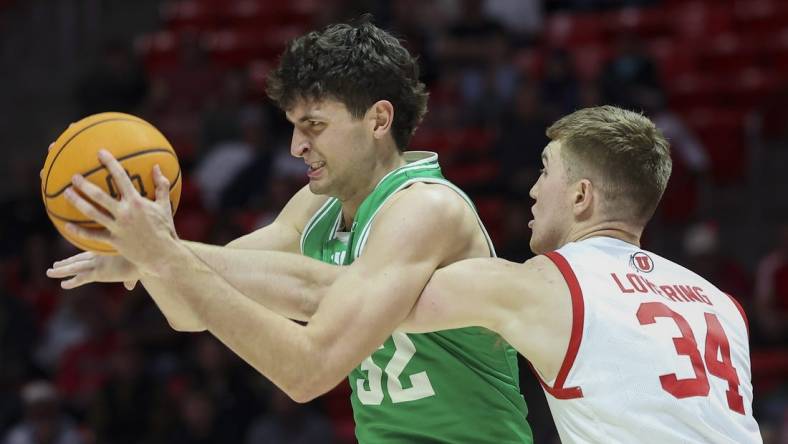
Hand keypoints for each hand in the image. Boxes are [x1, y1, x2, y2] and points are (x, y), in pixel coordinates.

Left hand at [46, 252, 139, 289]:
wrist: (144, 257)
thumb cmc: (143, 258)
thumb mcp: (136, 270)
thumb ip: (130, 279)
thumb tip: (129, 287)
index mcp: (106, 254)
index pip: (87, 255)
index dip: (76, 258)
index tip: (66, 261)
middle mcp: (99, 258)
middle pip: (78, 260)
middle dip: (66, 263)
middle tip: (54, 267)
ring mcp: (98, 265)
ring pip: (76, 267)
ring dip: (62, 270)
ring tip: (50, 272)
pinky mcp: (99, 273)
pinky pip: (82, 278)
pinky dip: (73, 281)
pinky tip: (63, 285)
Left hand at [63, 149, 179, 275]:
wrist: (163, 254)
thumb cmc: (166, 229)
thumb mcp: (165, 206)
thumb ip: (161, 186)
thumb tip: (157, 167)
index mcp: (137, 202)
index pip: (121, 178)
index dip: (110, 164)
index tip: (100, 153)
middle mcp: (125, 213)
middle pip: (100, 196)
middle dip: (85, 185)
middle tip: (74, 176)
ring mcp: (118, 227)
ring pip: (93, 213)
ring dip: (78, 202)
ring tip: (67, 194)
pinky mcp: (113, 241)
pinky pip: (93, 236)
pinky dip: (80, 231)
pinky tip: (68, 225)